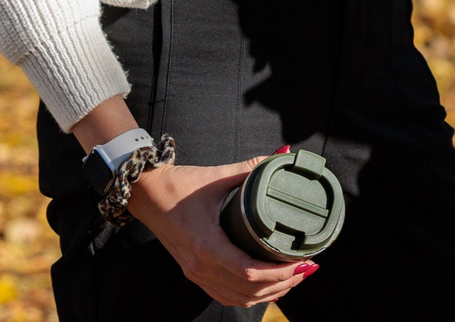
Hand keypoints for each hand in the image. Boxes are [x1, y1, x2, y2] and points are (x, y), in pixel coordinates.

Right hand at [128, 157, 316, 307]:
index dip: (279, 272)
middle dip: (283, 283)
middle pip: (249, 289)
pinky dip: (250, 297)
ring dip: (270, 293)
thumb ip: (250, 169)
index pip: (249, 271)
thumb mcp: (216, 176)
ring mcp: (196, 273)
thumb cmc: (179, 186)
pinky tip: (268, 289)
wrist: (147, 195)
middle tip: (307, 268)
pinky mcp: (194, 274)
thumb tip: (282, 155)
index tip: (301, 262)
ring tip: (295, 278)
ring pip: (239, 298)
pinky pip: (226, 296)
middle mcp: (201, 265)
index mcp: (207, 243)